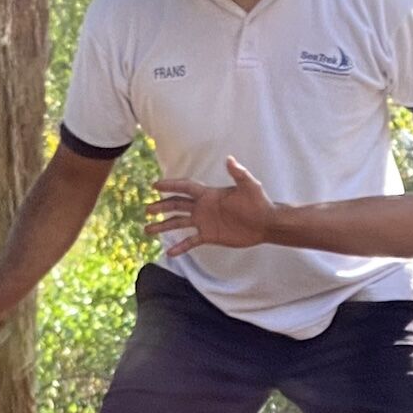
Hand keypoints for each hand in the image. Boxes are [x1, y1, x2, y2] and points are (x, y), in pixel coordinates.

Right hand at [144, 157, 275, 253]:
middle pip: (177, 204)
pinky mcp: (210, 236)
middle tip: (146, 209)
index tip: (155, 186)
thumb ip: (238, 174)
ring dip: (163, 226)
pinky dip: (180, 246)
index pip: (185, 188)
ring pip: (179, 223)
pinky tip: (169, 252)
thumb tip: (230, 159)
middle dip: (161, 206)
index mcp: (209, 194)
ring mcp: (205, 222)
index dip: (171, 185)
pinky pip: (191, 241)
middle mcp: (203, 207)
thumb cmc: (259, 202)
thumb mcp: (249, 186)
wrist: (266, 223)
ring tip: (147, 230)